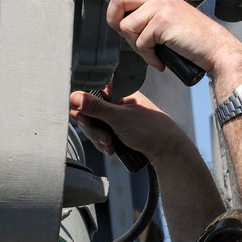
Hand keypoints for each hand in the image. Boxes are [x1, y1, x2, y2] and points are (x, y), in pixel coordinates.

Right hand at [70, 88, 189, 160]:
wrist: (168, 150)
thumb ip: (95, 107)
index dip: (83, 107)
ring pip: (96, 125)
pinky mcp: (119, 129)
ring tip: (111, 146)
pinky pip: (103, 134)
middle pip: (90, 112)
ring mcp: (118, 116)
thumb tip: (73, 95)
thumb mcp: (118, 118)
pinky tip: (112, 149)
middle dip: (93, 128)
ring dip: (99, 138)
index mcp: (118, 91)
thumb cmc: (148, 129)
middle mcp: (117, 101)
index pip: (90, 93)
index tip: (84, 119)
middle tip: (105, 138)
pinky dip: (105, 143)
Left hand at [87, 0, 236, 73]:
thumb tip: (124, 23)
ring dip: (136, 45)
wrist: (214, 47)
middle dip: (114, 21)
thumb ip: (148, 14)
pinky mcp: (162, 22)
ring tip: (152, 51)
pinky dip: (148, 56)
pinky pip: (140, 43)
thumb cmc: (192, 37)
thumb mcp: (169, 18)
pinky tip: (160, 60)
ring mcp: (160, 7)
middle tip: (128, 36)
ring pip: (127, 26)